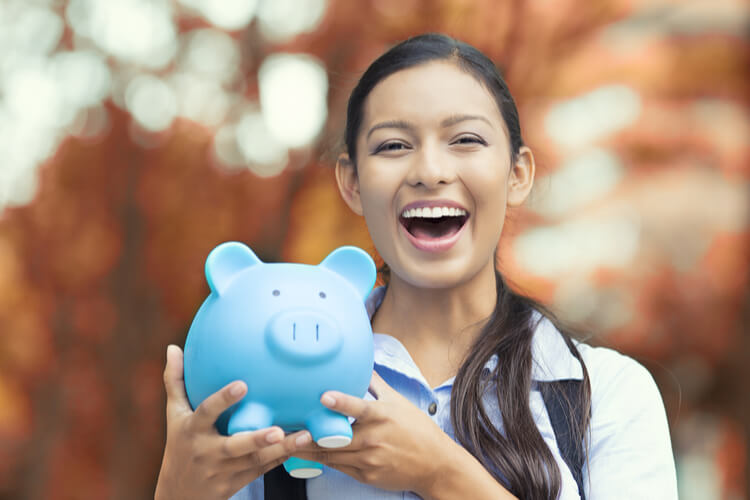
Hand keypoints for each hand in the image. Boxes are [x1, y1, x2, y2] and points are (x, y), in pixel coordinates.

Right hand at [154, 345, 311, 499]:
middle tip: (278, 429)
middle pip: (234, 446)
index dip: (223, 400)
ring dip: (281, 450)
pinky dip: (282, 458)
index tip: (242, 385)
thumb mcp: (174, 415)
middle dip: (256, 439)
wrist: (179, 494)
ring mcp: (223, 469)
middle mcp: (207, 451)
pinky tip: (303, 446)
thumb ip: (175, 381)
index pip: (206, 412)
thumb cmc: (179, 444)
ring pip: (255, 461)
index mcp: (193, 430)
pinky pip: (263, 469)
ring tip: (305, 437)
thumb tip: (172, 347)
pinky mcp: (237, 482)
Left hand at [293, 370, 457, 494]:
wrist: (434, 465)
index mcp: (382, 416)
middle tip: (284, 427)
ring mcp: (369, 460)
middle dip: (308, 435)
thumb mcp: (399, 402)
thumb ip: (376, 384)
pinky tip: (304, 455)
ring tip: (285, 442)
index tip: (324, 396)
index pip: (359, 407)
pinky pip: (338, 468)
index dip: (341, 402)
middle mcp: (374, 438)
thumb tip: (362, 362)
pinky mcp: (366, 475)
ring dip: (307, 450)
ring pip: (330, 456)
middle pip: (335, 438)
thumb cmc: (416, 429)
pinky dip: (321, 461)